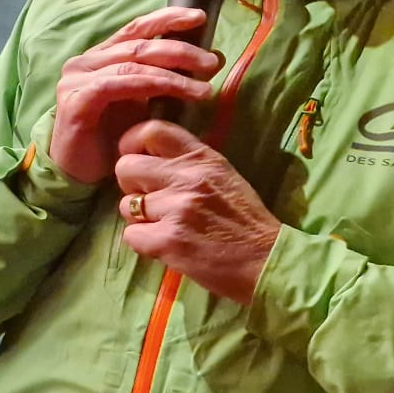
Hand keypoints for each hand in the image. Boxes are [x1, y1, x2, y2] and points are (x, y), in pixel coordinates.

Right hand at [50, 7, 220, 185]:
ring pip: (132, 64)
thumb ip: (167, 79)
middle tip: (211, 62)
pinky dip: (152, 86)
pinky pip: (119, 85)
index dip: (167, 18)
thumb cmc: (110, 139)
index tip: (199, 17)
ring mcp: (77, 80)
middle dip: (180, 50)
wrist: (77, 173)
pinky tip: (178, 93)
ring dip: (173, 74)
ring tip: (203, 87)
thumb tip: (211, 59)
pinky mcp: (76, 100)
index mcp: (100, 57)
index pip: (135, 29)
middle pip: (138, 45)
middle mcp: (85, 62)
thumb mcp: (144, 103)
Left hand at [114, 121, 281, 304]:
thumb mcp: (223, 176)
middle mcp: (187, 178)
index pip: (151, 131)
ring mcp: (176, 209)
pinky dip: (144, 243)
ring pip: (127, 205)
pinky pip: (131, 235)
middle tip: (151, 200)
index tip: (136, 157)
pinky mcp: (167, 240)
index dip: (133, 143)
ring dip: (140, 218)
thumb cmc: (245, 220)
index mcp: (202, 158)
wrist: (267, 262)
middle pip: (126, 167)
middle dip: (132, 186)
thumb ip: (188, 163)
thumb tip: (149, 157)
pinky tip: (167, 245)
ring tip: (167, 226)